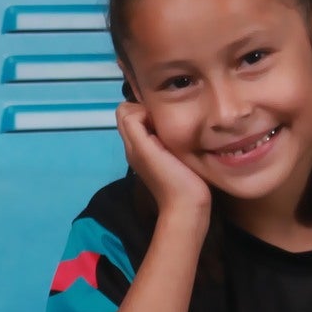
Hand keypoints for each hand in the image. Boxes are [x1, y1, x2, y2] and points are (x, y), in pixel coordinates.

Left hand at [116, 100, 210, 220]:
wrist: (188, 207)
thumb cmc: (170, 178)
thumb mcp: (146, 150)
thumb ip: (136, 128)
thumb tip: (143, 110)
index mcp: (131, 143)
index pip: (124, 111)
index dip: (139, 105)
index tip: (158, 110)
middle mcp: (137, 146)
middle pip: (133, 116)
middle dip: (147, 109)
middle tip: (167, 114)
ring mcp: (150, 152)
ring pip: (146, 124)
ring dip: (157, 119)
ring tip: (173, 121)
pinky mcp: (165, 157)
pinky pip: (158, 134)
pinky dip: (165, 129)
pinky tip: (177, 133)